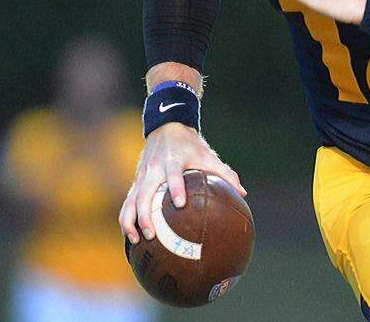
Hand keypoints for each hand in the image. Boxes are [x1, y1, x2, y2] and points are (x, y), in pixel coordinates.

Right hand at [118, 122, 244, 244]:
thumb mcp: (208, 155)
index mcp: (173, 161)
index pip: (173, 175)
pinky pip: (127, 203)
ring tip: (137, 240)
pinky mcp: (135, 183)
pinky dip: (126, 220)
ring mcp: (141, 177)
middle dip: (145, 215)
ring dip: (131, 221)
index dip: (176, 188)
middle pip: (145, 194)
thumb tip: (243, 194)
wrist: (166, 127)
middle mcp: (154, 170)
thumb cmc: (190, 145)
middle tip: (152, 234)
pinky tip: (131, 237)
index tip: (181, 204)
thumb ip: (225, 174)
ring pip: (130, 201)